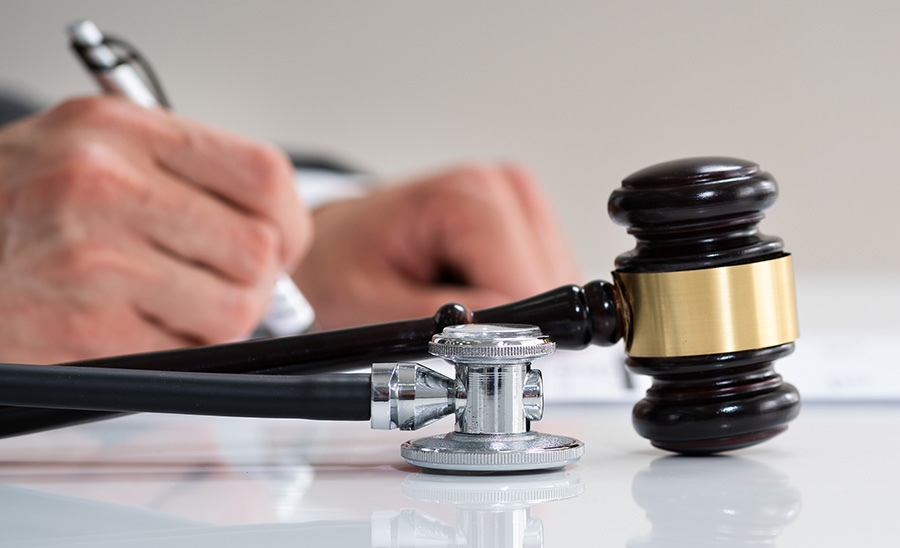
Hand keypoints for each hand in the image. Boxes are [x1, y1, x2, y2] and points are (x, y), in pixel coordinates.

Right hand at [0, 97, 310, 362]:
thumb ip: (183, 176)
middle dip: (258, 279)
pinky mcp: (84, 325)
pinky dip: (179, 348)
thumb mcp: (89, 149)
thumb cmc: (14, 203)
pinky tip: (139, 326)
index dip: (287, 217)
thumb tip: (275, 230)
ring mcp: (94, 258)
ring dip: (220, 318)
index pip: (262, 173)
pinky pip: (186, 351)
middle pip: (259, 248)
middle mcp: (106, 185)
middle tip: (228, 281)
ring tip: (178, 304)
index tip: (280, 238)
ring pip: (234, 308)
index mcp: (120, 133)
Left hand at [293, 164, 580, 328]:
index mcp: (464, 197)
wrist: (334, 244)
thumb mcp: (365, 305)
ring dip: (515, 313)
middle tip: (450, 328)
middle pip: (548, 287)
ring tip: (454, 301)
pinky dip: (518, 302)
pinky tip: (473, 292)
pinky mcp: (530, 222)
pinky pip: (551, 281)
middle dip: (509, 323)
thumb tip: (500, 333)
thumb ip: (432, 320)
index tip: (466, 348)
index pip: (525, 285)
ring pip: (557, 288)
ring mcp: (521, 201)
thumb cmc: (341, 266)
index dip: (503, 332)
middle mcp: (503, 188)